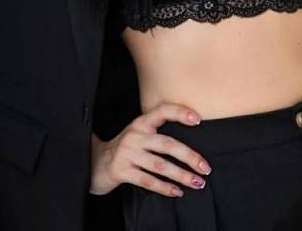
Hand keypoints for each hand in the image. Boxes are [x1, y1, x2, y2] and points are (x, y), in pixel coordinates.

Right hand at [89, 102, 211, 197]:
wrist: (96, 163)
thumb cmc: (126, 148)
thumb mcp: (139, 134)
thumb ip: (158, 133)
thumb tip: (191, 140)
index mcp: (141, 122)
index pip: (163, 111)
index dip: (180, 113)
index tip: (198, 120)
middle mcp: (135, 135)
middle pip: (167, 144)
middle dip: (189, 157)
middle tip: (205, 167)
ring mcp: (127, 153)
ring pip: (160, 165)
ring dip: (181, 175)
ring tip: (197, 182)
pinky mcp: (122, 171)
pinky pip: (148, 181)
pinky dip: (164, 187)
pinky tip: (177, 191)